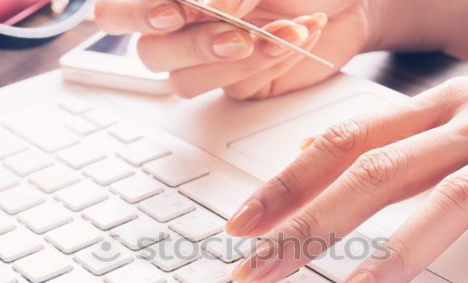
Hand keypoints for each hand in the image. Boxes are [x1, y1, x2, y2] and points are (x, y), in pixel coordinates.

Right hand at [93, 0, 376, 98]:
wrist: (350, 0)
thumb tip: (202, 8)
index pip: (117, 11)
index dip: (137, 13)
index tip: (177, 10)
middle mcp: (184, 25)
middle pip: (148, 52)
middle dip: (192, 44)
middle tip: (236, 33)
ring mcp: (208, 59)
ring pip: (184, 81)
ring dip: (234, 58)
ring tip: (284, 30)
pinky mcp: (238, 83)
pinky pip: (232, 89)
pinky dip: (266, 63)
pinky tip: (296, 38)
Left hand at [227, 56, 467, 282]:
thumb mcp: (453, 106)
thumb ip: (391, 136)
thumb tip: (317, 155)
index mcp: (437, 107)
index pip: (346, 142)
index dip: (289, 183)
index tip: (242, 226)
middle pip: (381, 171)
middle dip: (314, 224)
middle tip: (263, 271)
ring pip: (455, 199)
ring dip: (396, 255)